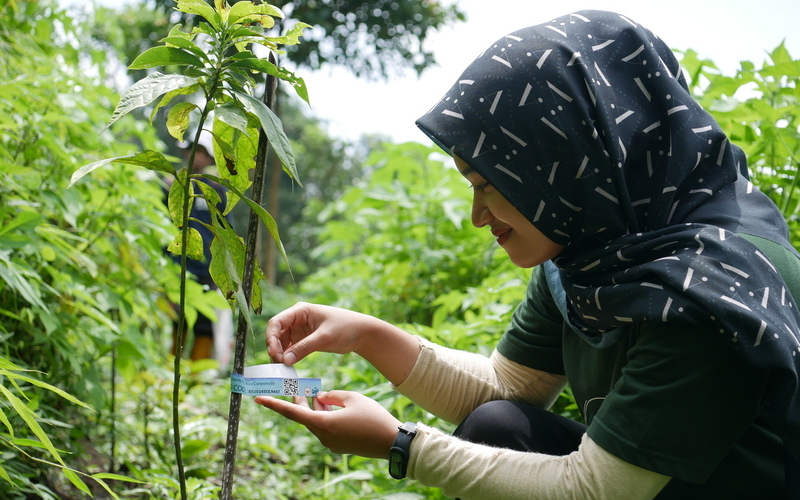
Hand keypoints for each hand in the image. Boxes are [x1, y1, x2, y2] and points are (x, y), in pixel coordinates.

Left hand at [255, 390, 401, 458]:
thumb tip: (320, 398)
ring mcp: (330, 443)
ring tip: (322, 393)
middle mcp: (323, 436)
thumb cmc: (373, 417)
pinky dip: (325, 416)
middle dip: (302, 401)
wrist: (391, 442)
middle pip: (305, 416)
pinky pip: (325, 428)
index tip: (258, 399)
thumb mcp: (352, 398)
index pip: (293, 412)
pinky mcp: (338, 445)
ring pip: (316, 421)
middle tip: (297, 385)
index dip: (275, 405)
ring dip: (316, 408)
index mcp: (324, 423)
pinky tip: (335, 407)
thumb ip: (332, 396)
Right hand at [266, 302, 380, 364]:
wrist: (362, 333)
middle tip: (279, 365)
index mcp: (300, 311)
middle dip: (275, 349)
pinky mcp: (304, 340)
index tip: (274, 354)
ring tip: (283, 369)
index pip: (277, 322)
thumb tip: (285, 360)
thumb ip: (305, 347)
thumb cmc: (345, 328)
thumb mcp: (325, 337)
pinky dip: (288, 358)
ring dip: (280, 355)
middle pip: (276, 334)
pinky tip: (289, 368)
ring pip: (281, 343)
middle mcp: (297, 319)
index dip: (271, 338)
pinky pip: (290, 349)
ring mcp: (299, 330)